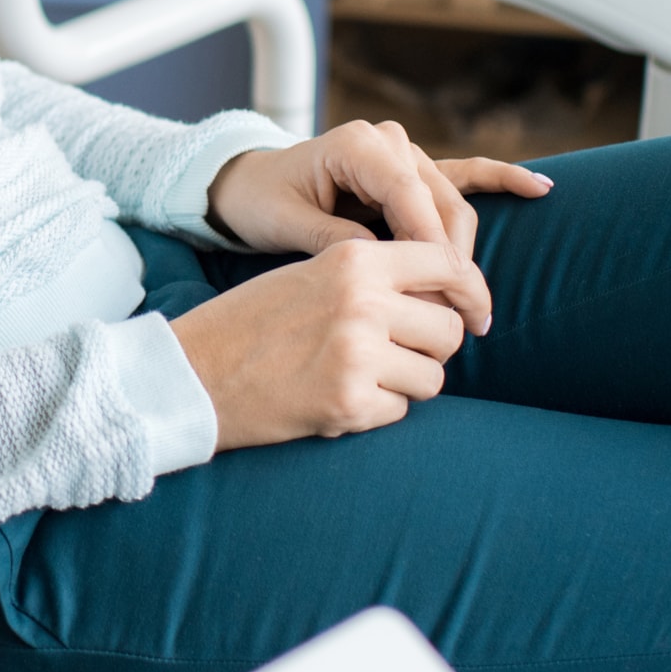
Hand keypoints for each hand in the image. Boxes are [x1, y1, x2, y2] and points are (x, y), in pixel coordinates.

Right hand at [168, 238, 485, 449]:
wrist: (192, 372)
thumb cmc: (252, 323)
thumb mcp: (311, 275)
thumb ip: (375, 279)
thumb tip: (448, 301)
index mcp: (353, 260)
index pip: (446, 265)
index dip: (471, 291)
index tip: (477, 313)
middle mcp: (362, 302)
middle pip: (449, 329)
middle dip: (432, 347)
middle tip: (398, 355)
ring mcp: (358, 354)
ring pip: (433, 376)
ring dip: (408, 383)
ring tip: (361, 377)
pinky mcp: (349, 403)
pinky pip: (399, 411)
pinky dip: (377, 411)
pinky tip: (335, 399)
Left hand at [208, 122, 553, 303]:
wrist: (249, 183)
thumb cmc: (263, 203)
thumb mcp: (288, 225)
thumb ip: (337, 242)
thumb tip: (384, 272)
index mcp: (359, 145)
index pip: (411, 201)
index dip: (431, 254)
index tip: (443, 303)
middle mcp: (390, 141)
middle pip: (443, 208)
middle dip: (456, 267)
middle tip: (466, 322)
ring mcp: (406, 153)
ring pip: (456, 207)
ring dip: (466, 257)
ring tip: (477, 307)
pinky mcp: (414, 171)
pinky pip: (466, 175)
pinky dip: (499, 180)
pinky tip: (540, 189)